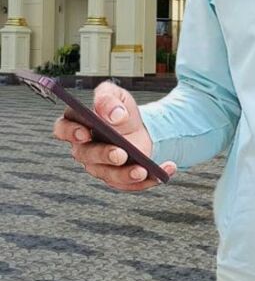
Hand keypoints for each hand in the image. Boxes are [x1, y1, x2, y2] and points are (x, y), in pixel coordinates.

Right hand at [52, 80, 176, 189]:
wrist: (141, 128)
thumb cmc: (121, 111)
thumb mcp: (117, 95)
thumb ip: (109, 98)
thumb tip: (114, 115)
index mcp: (78, 124)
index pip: (62, 129)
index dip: (71, 132)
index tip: (86, 131)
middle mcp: (84, 149)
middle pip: (86, 155)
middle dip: (104, 155)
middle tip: (120, 153)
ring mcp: (100, 167)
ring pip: (108, 175)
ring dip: (125, 174)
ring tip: (143, 170)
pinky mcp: (118, 179)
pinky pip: (131, 185)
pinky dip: (149, 180)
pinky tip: (165, 170)